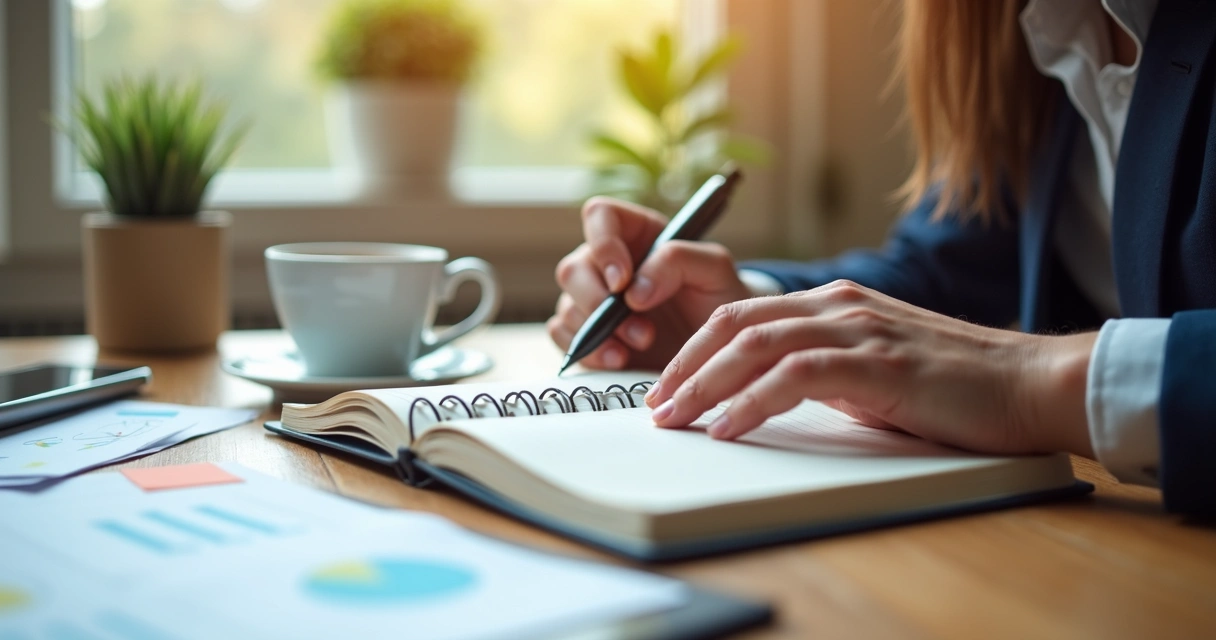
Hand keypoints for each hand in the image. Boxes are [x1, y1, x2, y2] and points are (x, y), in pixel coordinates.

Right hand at [548, 197, 752, 370]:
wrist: (720, 345)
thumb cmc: (719, 297)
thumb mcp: (715, 269)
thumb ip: (678, 260)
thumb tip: (633, 290)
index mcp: (636, 233)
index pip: (599, 216)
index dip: (603, 244)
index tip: (623, 280)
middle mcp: (607, 263)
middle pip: (572, 269)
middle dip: (600, 303)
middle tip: (642, 330)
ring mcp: (594, 300)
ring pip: (567, 306)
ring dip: (598, 332)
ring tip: (640, 346)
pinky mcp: (590, 335)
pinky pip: (564, 338)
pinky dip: (588, 351)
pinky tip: (619, 360)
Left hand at [644, 280, 1097, 456]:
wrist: (1028, 383)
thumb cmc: (951, 385)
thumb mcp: (871, 369)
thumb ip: (821, 370)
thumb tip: (764, 396)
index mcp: (832, 303)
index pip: (741, 315)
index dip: (694, 350)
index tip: (667, 387)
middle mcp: (837, 305)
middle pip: (734, 323)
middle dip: (685, 366)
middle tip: (656, 406)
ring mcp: (857, 328)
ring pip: (755, 344)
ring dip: (705, 384)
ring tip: (676, 419)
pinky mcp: (876, 361)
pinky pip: (796, 375)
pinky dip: (753, 401)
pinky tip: (728, 427)